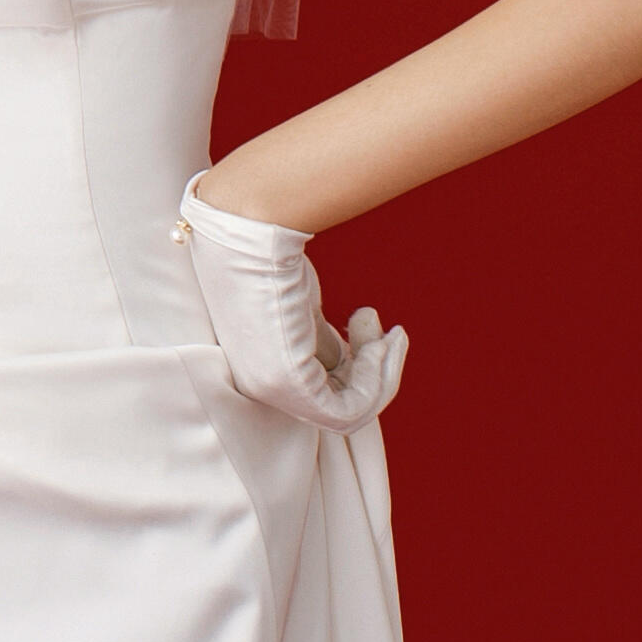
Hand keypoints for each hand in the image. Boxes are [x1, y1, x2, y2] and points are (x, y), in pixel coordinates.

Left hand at [175, 186, 404, 427]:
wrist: (250, 228)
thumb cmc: (269, 257)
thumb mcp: (302, 310)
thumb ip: (321, 341)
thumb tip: (348, 358)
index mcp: (260, 369)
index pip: (318, 394)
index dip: (358, 370)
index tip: (370, 323)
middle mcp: (260, 386)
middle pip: (336, 407)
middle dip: (377, 374)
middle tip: (391, 333)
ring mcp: (270, 388)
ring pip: (346, 414)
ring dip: (381, 375)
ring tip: (388, 333)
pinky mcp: (285, 383)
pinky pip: (345, 412)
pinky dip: (374, 381)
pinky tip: (380, 340)